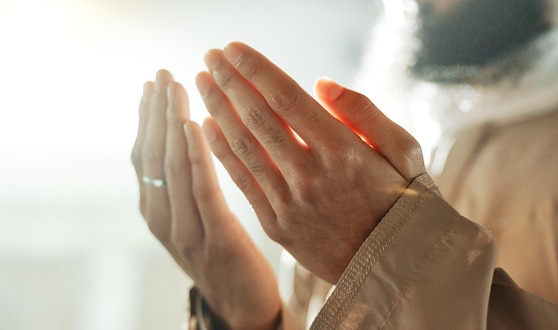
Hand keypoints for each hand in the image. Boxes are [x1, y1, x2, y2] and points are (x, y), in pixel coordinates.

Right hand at [131, 70, 279, 328]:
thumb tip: (186, 139)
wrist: (242, 306)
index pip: (145, 156)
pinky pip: (202, 190)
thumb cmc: (226, 255)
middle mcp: (163, 218)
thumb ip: (187, 185)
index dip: (146, 119)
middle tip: (163, 74)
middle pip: (153, 156)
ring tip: (175, 88)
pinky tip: (193, 126)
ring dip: (170, 123)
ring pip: (171, 168)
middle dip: (156, 112)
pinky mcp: (215, 239)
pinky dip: (195, 156)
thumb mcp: (197, 217)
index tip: (151, 84)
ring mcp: (186, 230)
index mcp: (157, 211)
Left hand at [195, 43, 425, 283]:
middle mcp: (312, 174)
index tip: (234, 48)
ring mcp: (291, 203)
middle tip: (209, 56)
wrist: (395, 265)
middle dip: (230, 81)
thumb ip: (364, 113)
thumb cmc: (403, 201)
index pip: (287, 98)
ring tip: (200, 82)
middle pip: (259, 118)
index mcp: (344, 150)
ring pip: (244, 147)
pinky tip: (204, 127)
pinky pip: (242, 183)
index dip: (256, 70)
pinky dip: (221, 153)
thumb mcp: (404, 150)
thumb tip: (321, 83)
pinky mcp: (277, 226)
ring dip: (218, 110)